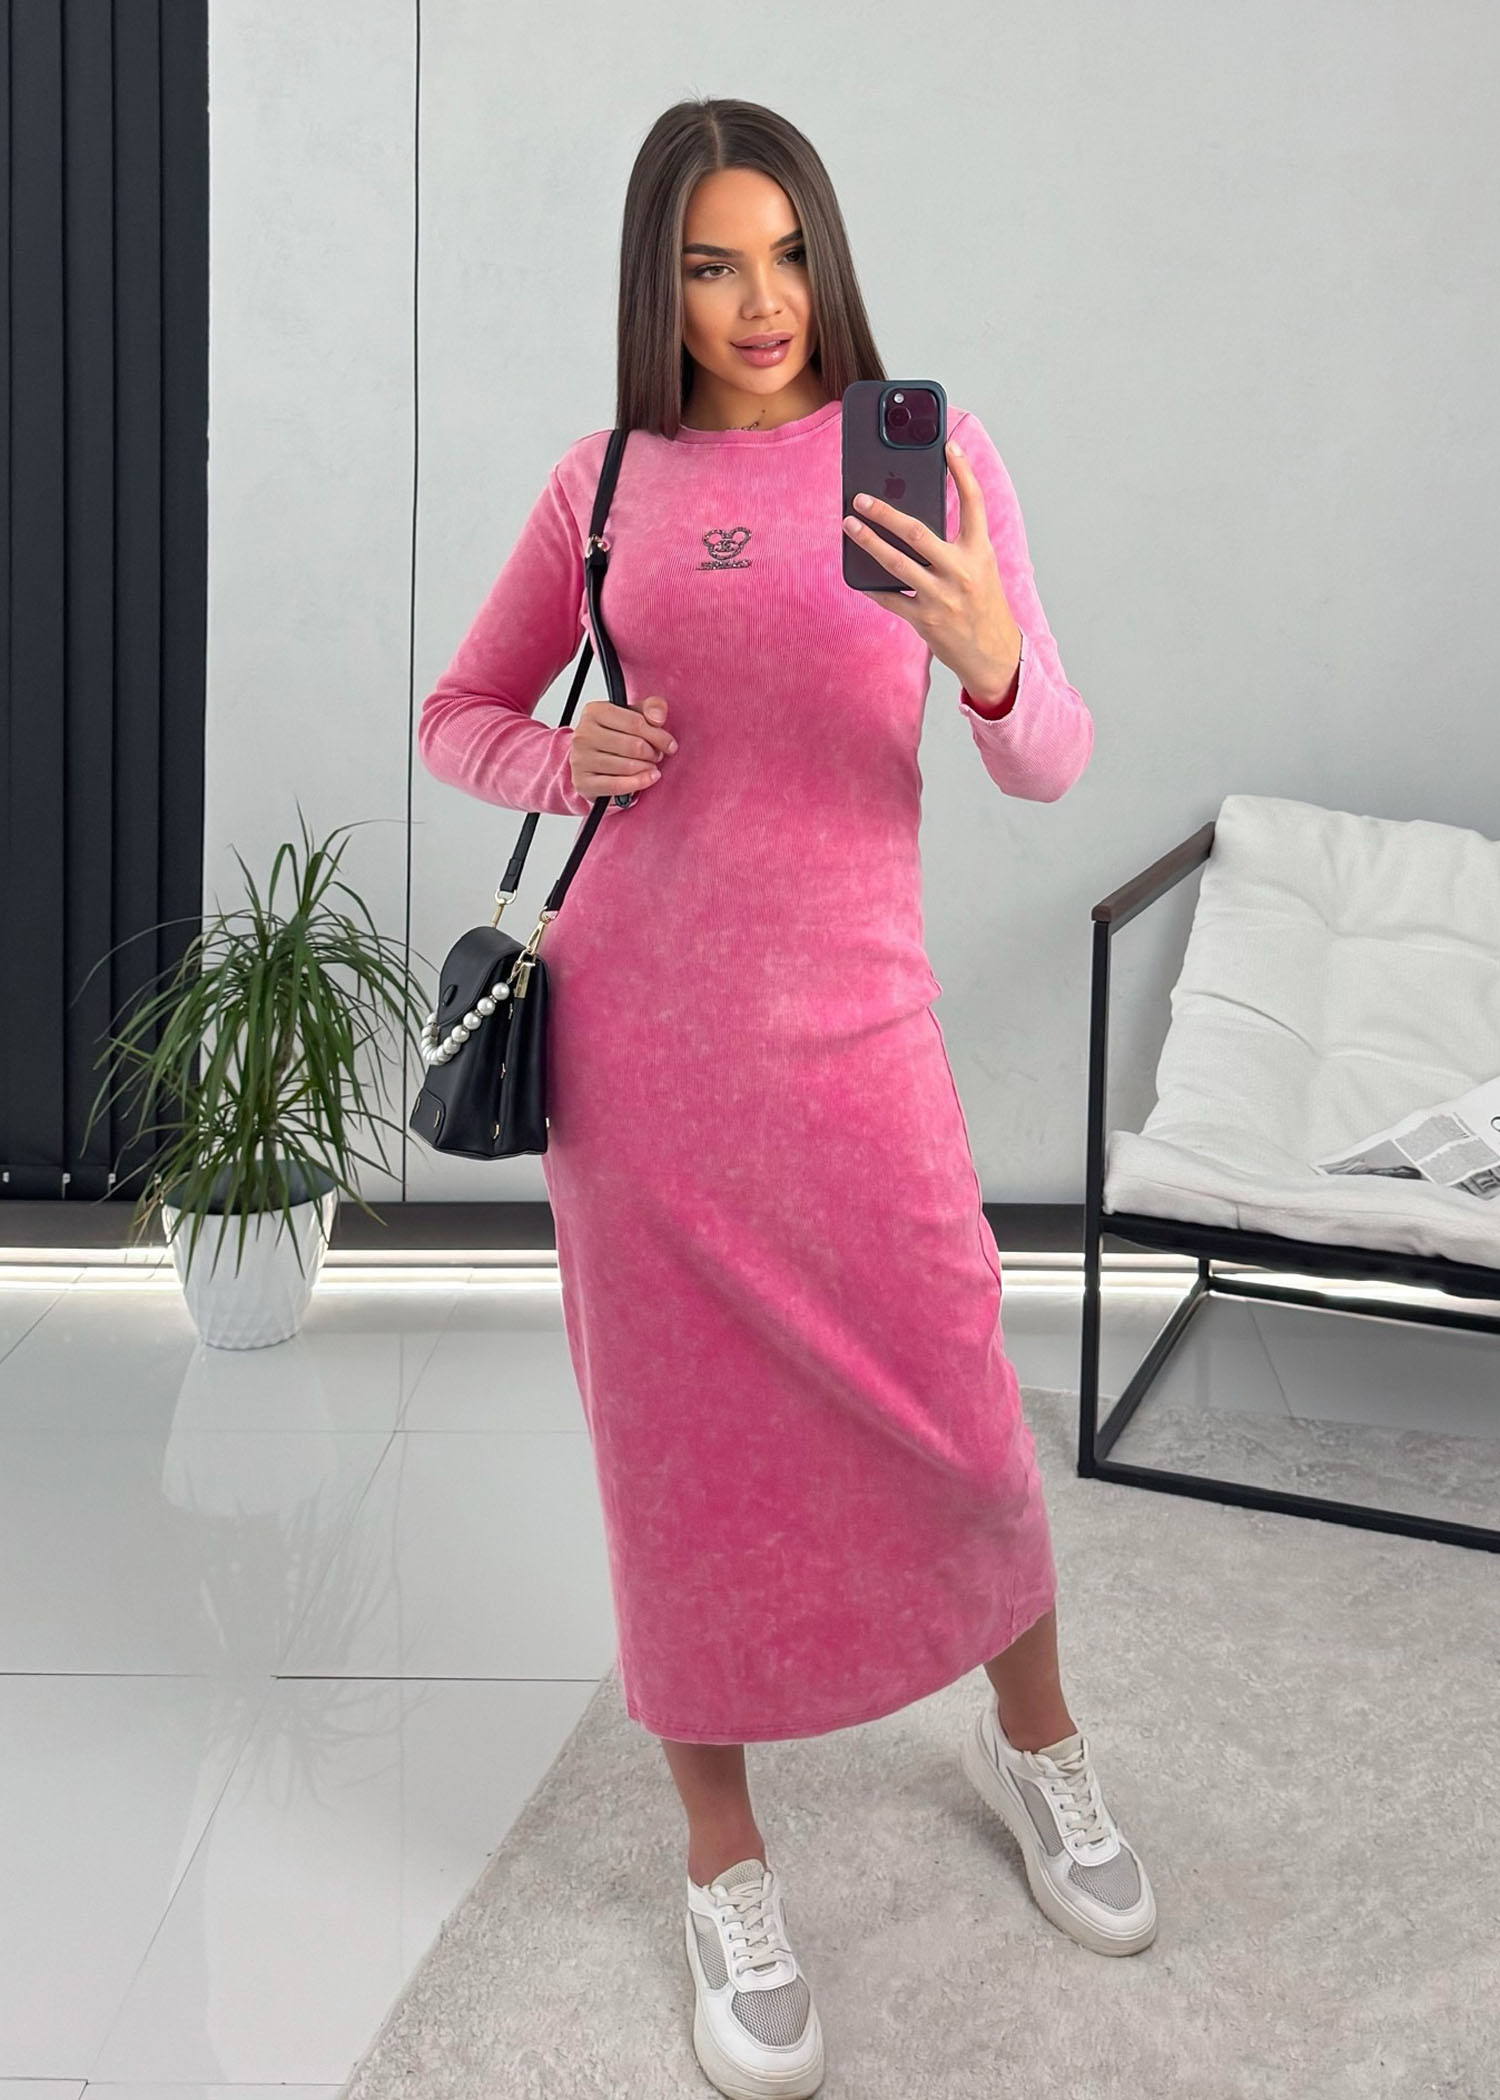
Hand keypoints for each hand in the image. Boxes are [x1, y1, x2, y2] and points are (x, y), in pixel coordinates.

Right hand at [569, 695, 676, 800]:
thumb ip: (652, 708)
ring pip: (627, 766)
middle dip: (652, 753)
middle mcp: (583, 734)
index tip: (670, 744)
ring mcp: (580, 759)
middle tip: (657, 756)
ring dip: (647, 768)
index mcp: (594, 711)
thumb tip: (658, 717)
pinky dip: (639, 783)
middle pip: (633, 746)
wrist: (591, 760)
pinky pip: (618, 785)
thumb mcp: (633, 715)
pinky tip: (649, 778)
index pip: (636, 723)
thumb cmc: (615, 735)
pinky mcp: (583, 782)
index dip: (659, 736)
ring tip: (650, 765)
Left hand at [843, 438, 1021, 699]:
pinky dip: (872, 584)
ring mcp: (941, 597)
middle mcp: (961, 571)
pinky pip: (890, 597)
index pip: (974, 503)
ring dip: (868, 541)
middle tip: (861, 497)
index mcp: (980, 552)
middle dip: (884, 512)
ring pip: (895, 562)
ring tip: (849, 525)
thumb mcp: (981, 568)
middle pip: (917, 532)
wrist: (994, 655)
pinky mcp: (924, 620)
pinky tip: (858, 573)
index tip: (949, 446)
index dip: (963, 471)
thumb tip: (914, 523)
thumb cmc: (983, 606)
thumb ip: (956, 545)